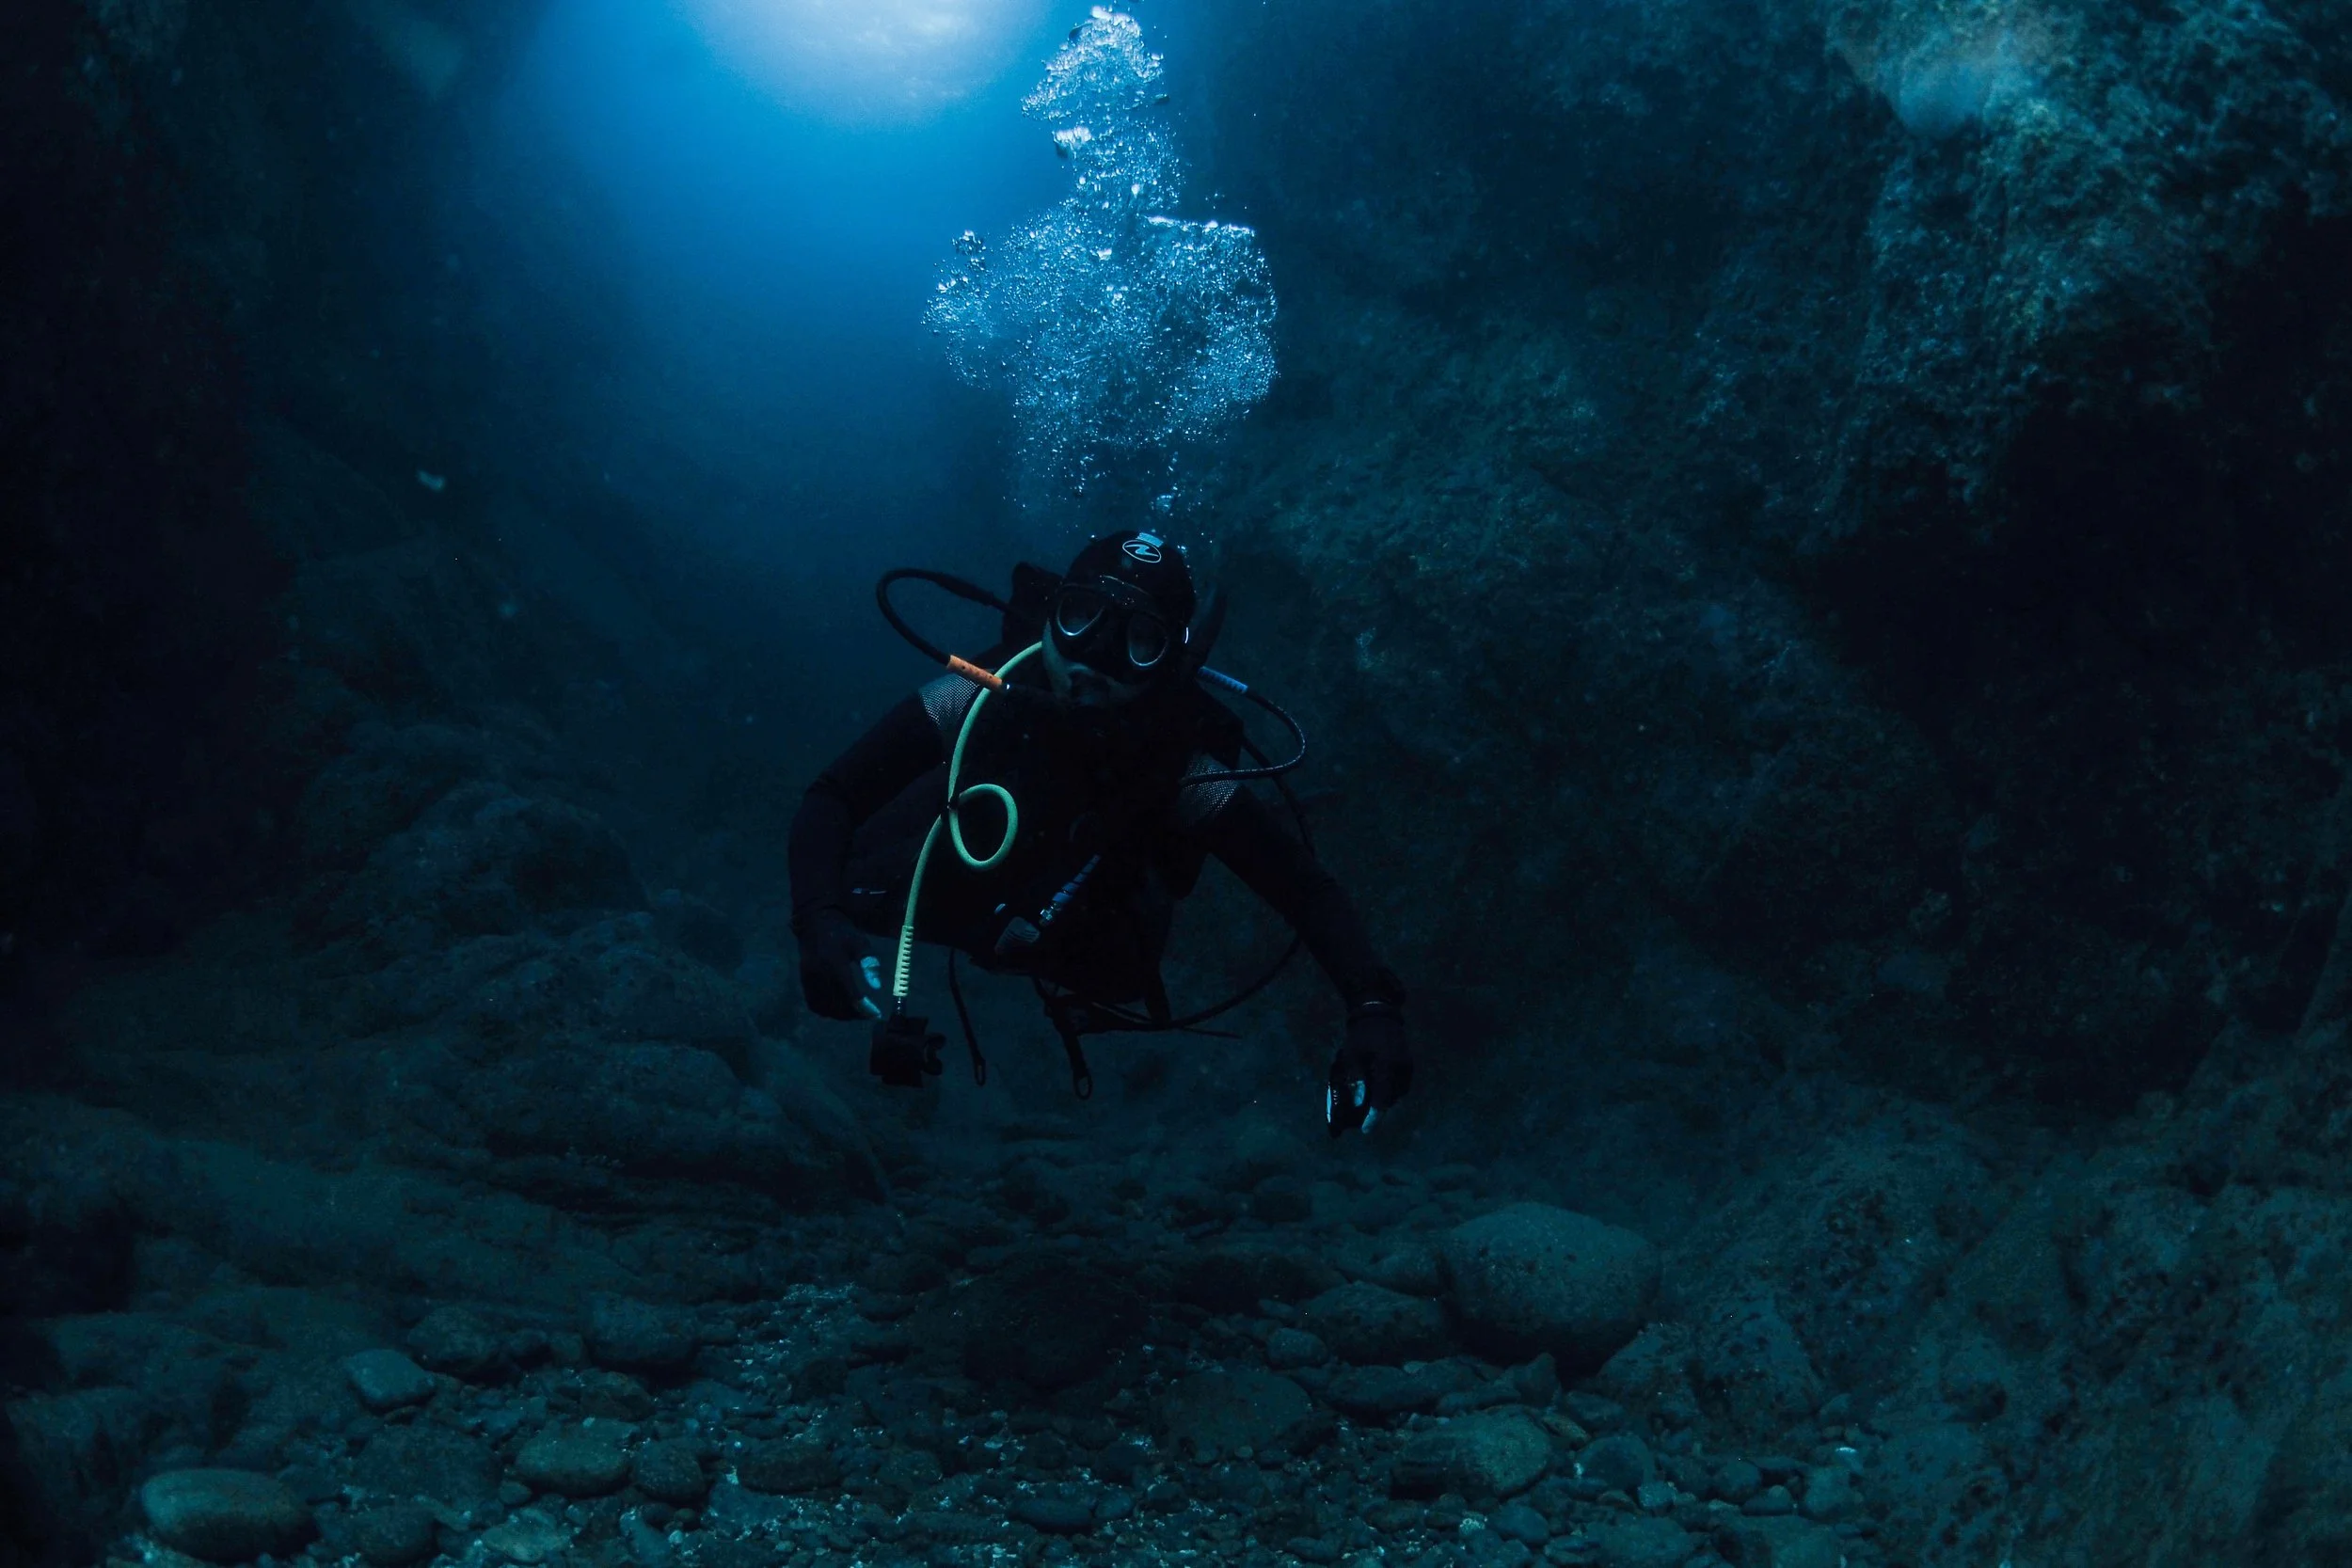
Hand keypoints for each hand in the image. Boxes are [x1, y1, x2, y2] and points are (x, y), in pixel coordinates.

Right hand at [795, 908, 883, 1019]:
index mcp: (835, 963)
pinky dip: (827, 1010)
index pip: (850, 993)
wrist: (815, 923)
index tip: (876, 1014)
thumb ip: (869, 963)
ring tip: (855, 1012)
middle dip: (854, 1013)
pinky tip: (839, 1008)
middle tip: (868, 1013)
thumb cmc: (842, 933)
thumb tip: (877, 986)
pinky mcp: (803, 981)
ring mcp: (808, 978)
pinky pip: (814, 1003)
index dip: (863, 1007)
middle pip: (837, 1005)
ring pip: (825, 1007)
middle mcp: (820, 973)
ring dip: (841, 1015)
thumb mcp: (860, 942)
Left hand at [1327, 1004, 1411, 1134]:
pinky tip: (1375, 1089)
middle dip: (1376, 1109)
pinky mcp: (1408, 1066)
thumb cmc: (1361, 1034)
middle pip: (1390, 1098)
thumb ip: (1356, 1078)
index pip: (1382, 1097)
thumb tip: (1359, 1102)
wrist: (1379, 1015)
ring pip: (1396, 1094)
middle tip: (1360, 1116)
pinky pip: (1399, 1086)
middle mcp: (1402, 1068)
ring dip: (1382, 1099)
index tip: (1366, 1130)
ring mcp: (1408, 1067)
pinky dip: (1388, 1091)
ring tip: (1365, 1102)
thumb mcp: (1352, 1054)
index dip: (1374, 1116)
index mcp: (1387, 1063)